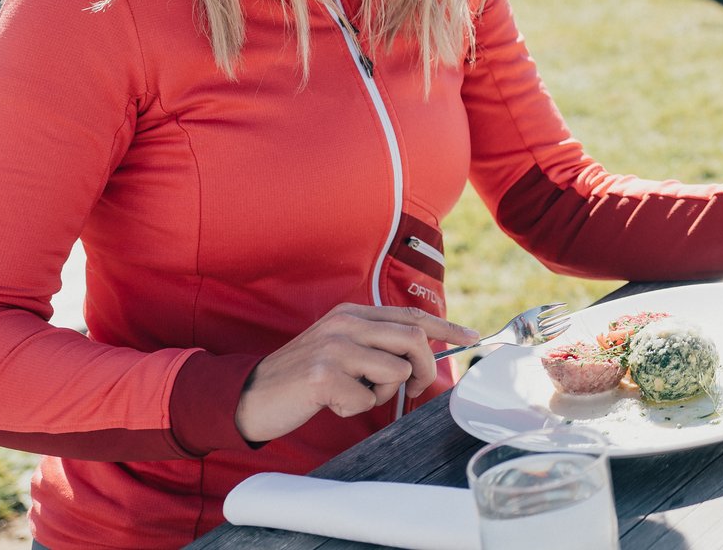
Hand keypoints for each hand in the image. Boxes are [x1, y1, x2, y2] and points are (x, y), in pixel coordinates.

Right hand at [234, 304, 479, 442]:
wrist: (251, 395)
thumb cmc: (304, 376)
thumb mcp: (341, 348)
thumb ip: (376, 344)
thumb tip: (423, 355)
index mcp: (352, 314)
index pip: (410, 315)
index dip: (446, 328)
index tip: (471, 337)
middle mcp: (345, 324)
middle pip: (414, 339)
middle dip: (424, 369)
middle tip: (413, 389)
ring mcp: (334, 348)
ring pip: (396, 371)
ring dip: (385, 393)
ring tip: (356, 394)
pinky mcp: (323, 377)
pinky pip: (367, 399)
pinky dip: (356, 408)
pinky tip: (332, 403)